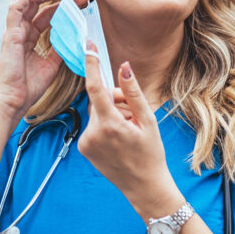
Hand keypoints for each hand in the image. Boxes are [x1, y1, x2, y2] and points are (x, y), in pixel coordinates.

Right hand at [0, 0, 87, 118]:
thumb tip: (74, 38)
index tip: (81, 2)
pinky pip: (16, 7)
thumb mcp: (51, 64)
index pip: (46, 13)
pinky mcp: (10, 33)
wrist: (16, 101)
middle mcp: (21, 30)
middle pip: (37, 3)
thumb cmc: (29, 86)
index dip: (63, 5)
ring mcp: (14, 30)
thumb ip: (59, 48)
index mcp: (29, 37)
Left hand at [78, 42, 183, 220]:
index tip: (88, 46)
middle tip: (133, 113)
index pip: (95, 87)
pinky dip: (105, 125)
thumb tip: (123, 66)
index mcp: (109, 125)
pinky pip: (93, 125)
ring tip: (128, 130)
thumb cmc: (151, 154)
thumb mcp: (148, 121)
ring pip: (96, 112)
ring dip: (110, 113)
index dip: (91, 64)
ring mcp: (86, 142)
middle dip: (114, 99)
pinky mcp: (83, 148)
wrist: (144, 187)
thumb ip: (133, 92)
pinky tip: (119, 139)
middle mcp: (92, 133)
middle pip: (99, 100)